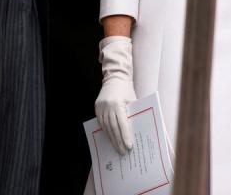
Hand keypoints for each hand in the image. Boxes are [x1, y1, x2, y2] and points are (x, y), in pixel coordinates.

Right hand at [94, 36, 136, 154]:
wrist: (115, 77)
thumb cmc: (127, 89)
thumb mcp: (132, 100)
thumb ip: (131, 113)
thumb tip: (133, 131)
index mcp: (117, 104)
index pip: (122, 124)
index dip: (125, 136)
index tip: (129, 146)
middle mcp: (107, 106)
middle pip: (113, 128)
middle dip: (118, 141)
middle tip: (123, 152)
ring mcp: (100, 108)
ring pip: (106, 127)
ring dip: (112, 139)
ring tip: (117, 148)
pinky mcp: (96, 108)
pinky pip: (101, 123)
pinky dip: (106, 131)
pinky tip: (110, 139)